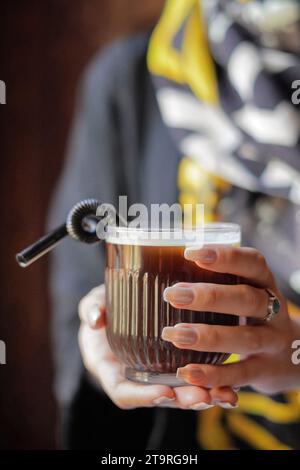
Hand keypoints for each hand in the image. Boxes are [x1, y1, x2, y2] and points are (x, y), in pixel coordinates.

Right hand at [78, 284, 237, 409]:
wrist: (118, 308)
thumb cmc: (104, 309)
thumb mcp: (93, 305)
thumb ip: (92, 309)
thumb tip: (96, 317)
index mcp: (113, 369)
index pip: (124, 393)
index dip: (143, 396)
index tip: (163, 392)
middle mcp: (138, 377)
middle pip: (161, 397)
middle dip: (183, 400)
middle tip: (203, 396)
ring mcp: (159, 373)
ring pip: (183, 390)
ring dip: (205, 394)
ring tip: (226, 393)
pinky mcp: (177, 362)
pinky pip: (197, 375)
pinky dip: (215, 381)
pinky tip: (234, 383)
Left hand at [162, 246, 299, 394]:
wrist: (293, 354)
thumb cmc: (252, 314)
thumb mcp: (245, 291)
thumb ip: (216, 280)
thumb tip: (164, 260)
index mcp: (265, 283)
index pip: (252, 263)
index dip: (225, 256)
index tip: (190, 253)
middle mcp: (273, 310)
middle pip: (247, 299)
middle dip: (210, 297)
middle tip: (172, 294)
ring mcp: (272, 341)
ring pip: (244, 338)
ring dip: (207, 336)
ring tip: (172, 334)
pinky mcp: (265, 370)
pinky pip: (240, 374)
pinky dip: (213, 374)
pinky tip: (186, 371)